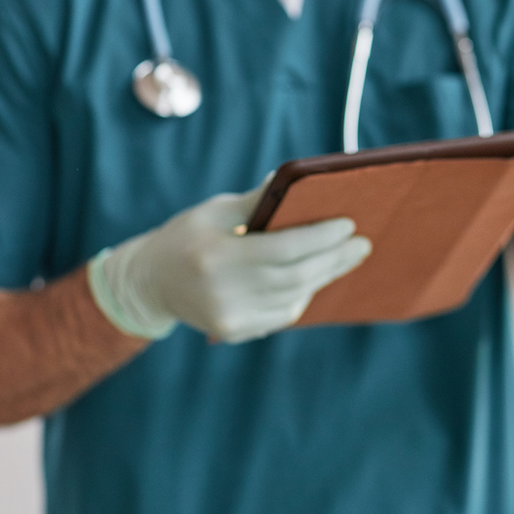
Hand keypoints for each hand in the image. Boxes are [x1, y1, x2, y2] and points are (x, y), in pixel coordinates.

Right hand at [87, 183, 370, 342]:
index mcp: (215, 256)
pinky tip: (317, 276)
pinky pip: (283, 314)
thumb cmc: (187, 236)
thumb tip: (300, 180)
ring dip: (324, 276)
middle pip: (295, 276)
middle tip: (362, 243)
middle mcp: (222, 292)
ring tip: (347, 257)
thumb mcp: (215, 211)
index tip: (348, 225)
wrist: (150, 282)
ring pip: (294, 298)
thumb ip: (258, 201)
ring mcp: (229, 318)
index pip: (283, 249)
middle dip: (334, 259)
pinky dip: (304, 294)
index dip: (321, 238)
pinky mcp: (235, 332)